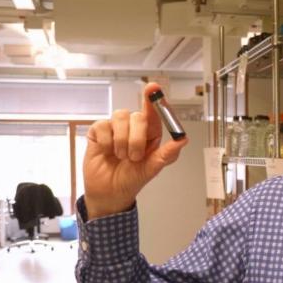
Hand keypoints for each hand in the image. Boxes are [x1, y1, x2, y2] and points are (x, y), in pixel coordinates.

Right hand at [83, 82, 188, 219]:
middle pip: (138, 115)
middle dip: (137, 138)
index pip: (154, 111)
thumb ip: (168, 154)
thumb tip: (183, 140)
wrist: (110, 193)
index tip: (154, 89)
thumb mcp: (153, 168)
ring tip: (121, 156)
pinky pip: (103, 125)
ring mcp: (116, 128)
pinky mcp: (99, 131)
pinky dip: (107, 142)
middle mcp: (134, 127)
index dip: (154, 98)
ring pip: (120, 117)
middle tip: (134, 157)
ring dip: (122, 141)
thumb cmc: (132, 179)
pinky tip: (107, 152)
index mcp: (150, 133)